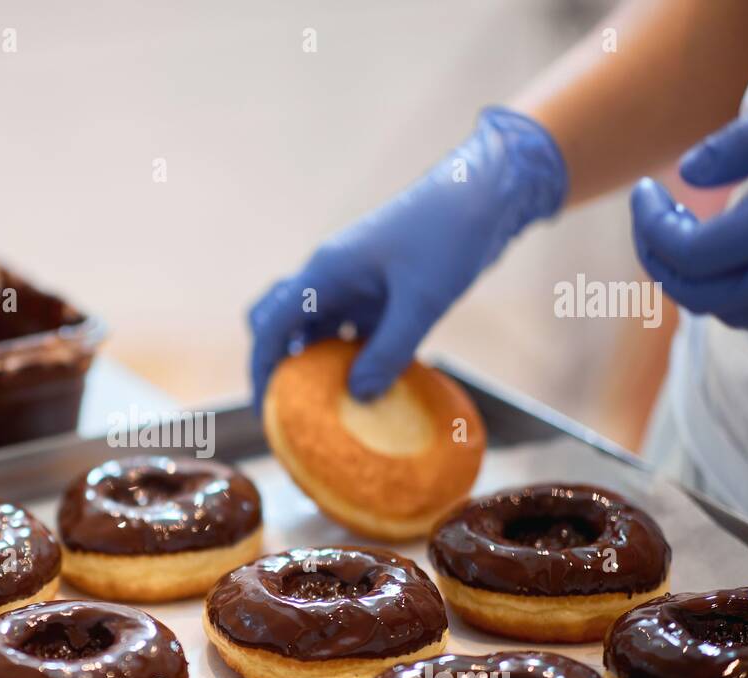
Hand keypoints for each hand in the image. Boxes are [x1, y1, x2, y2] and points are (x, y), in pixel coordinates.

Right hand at [247, 106, 566, 408]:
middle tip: (290, 409)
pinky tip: (369, 386)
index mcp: (325, 272)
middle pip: (281, 323)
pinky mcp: (379, 291)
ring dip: (317, 365)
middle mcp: (331, 277)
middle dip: (277, 365)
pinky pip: (351, 330)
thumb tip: (358, 395)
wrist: (486, 194)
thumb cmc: (449, 236)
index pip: (272, 325)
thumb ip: (389, 350)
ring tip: (327, 409)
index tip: (268, 412)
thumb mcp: (421, 301)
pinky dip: (351, 358)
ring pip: (316, 330)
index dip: (262, 369)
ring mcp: (354, 283)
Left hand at [631, 83, 747, 337]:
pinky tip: (731, 259)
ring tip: (681, 234)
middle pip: (693, 294)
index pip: (684, 253)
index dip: (649, 226)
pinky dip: (731, 296)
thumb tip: (688, 173)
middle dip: (656, 257)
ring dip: (691, 281)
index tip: (645, 191)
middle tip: (650, 214)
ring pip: (727, 314)